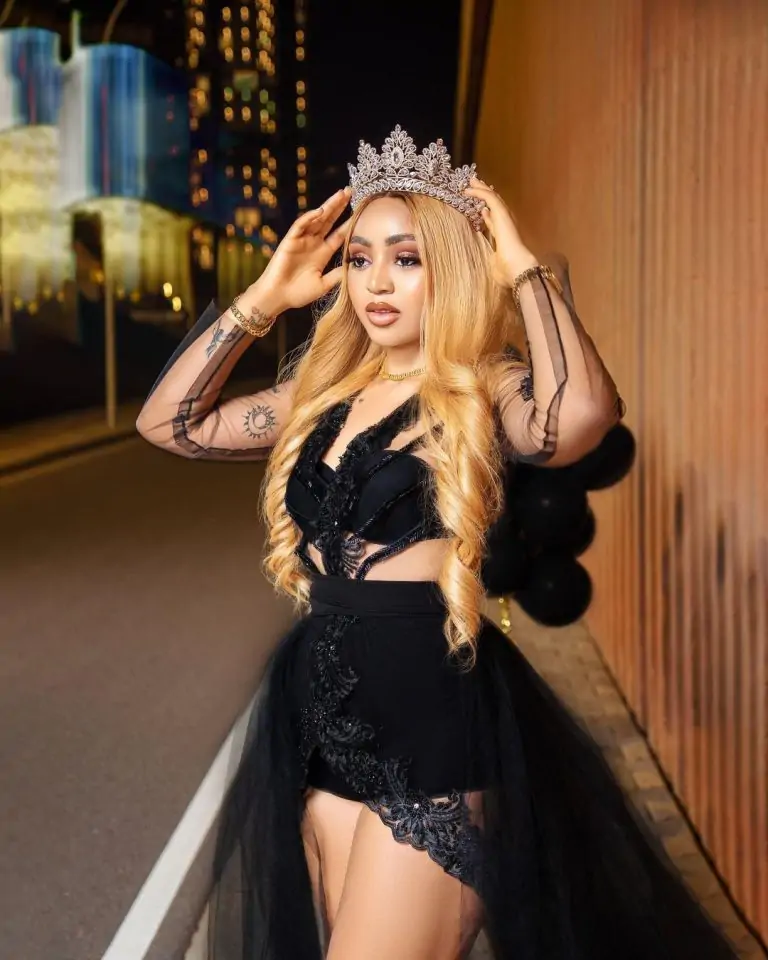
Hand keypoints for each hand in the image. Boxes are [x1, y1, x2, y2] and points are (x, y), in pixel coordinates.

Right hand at [249, 188, 351, 311]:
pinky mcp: (289, 241)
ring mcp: (301, 241)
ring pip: (316, 219)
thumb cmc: (298, 293)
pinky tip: (320, 211)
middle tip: (350, 191)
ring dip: (328, 206)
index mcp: (322, 253)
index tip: (361, 212)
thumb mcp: (324, 285)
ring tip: (340, 194)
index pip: (339, 234)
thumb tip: (355, 266)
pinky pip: (300, 225)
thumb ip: (338, 275)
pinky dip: (309, 217)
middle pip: (329, 221)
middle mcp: (313, 243)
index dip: (349, 223)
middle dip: (339, 206)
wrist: (277, 297)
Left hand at [463, 177, 538, 286]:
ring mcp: (506, 218)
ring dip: (481, 189)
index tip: (481, 210)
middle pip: (495, 206)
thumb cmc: (507, 273)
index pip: (496, 223)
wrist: (517, 269)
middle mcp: (507, 225)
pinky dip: (479, 192)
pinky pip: (489, 198)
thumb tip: (484, 268)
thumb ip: (490, 263)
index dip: (488, 216)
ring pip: (493, 198)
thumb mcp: (494, 267)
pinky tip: (468, 189)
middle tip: (474, 186)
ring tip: (471, 181)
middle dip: (485, 196)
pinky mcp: (502, 214)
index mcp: (505, 237)